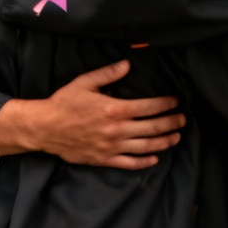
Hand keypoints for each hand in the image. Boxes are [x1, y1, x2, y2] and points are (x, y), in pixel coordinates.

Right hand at [0, 59, 185, 169]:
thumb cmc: (65, 103)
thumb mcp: (85, 82)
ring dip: (163, 142)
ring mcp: (111, 147)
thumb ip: (109, 73)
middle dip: (171, 122)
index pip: (149, 107)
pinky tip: (154, 158)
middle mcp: (117, 130)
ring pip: (145, 147)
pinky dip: (144, 162)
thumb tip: (127, 64)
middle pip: (152, 127)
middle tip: (183, 119)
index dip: (166, 104)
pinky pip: (128, 163)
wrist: (45, 129)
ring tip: (176, 137)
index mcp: (115, 109)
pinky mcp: (103, 159)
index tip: (176, 101)